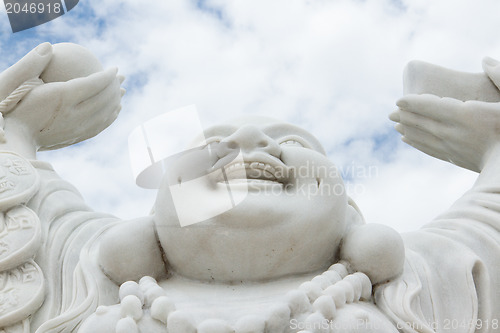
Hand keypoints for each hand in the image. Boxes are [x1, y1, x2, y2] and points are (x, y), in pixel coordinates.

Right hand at [0, 42, 123, 155]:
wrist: (15, 136)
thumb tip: (48, 45)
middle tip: (121, 77)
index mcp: (62, 97)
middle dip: (116, 87)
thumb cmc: (16, 105)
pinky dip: (111, 116)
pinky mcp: (77, 137)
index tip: (115, 68)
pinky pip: (100, 126)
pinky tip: (115, 110)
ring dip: (116, 101)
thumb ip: (33, 63)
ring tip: (122, 91)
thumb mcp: (19, 81)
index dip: (108, 76)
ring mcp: (77, 128)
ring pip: (105, 114)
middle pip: (104, 99)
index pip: (94, 84)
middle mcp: (74, 114)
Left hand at [390, 94, 499, 172]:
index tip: (399, 100)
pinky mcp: (456, 159)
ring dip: (407, 129)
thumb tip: (484, 59)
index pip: (430, 106)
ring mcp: (452, 147)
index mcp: (465, 115)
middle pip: (421, 122)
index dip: (412, 103)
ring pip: (422, 137)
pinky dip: (416, 143)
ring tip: (396, 125)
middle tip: (390, 113)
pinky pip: (429, 150)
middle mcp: (453, 132)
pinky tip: (407, 140)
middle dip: (404, 117)